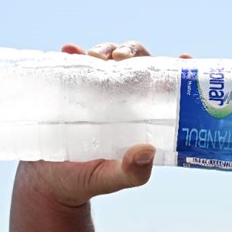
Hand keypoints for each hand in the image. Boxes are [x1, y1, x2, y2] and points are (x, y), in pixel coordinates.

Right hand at [16, 40, 188, 208]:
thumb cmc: (85, 181)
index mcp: (141, 118)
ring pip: (107, 59)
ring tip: (96, 56)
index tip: (184, 58)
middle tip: (122, 58)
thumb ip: (131, 172)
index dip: (177, 70)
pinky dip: (72, 54)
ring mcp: (95, 92)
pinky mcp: (70, 89)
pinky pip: (73, 65)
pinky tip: (69, 49)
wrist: (47, 182)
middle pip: (135, 65)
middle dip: (133, 53)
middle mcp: (121, 100)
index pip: (164, 88)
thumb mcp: (110, 179)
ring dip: (106, 50)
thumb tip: (147, 151)